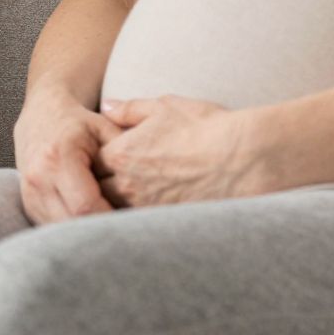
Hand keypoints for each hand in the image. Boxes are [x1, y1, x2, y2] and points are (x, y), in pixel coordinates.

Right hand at [13, 83, 121, 224]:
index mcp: (58, 157)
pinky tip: (91, 226)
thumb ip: (126, 154)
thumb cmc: (79, 124)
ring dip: (86, 237)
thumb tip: (149, 187)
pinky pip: (54, 230)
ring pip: (62, 232)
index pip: (85, 206)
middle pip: (73, 224)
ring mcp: (30, 194)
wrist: (41, 117)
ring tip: (110, 230)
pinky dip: (74, 232)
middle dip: (100, 233)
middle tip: (126, 233)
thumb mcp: (106, 129)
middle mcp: (38, 178)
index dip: (110, 220)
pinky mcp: (29, 206)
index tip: (132, 224)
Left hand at [94, 96, 268, 208]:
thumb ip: (130, 109)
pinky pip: (141, 228)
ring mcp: (147, 209)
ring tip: (123, 203)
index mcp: (121, 154)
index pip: (88, 164)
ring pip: (115, 214)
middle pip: (96, 193)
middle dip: (97, 189)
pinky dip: (138, 224)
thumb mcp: (166, 107)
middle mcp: (128, 186)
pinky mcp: (166, 225)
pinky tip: (147, 219)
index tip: (101, 160)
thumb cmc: (207, 128)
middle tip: (103, 184)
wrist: (244, 159)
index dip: (93, 162)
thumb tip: (107, 107)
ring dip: (115, 208)